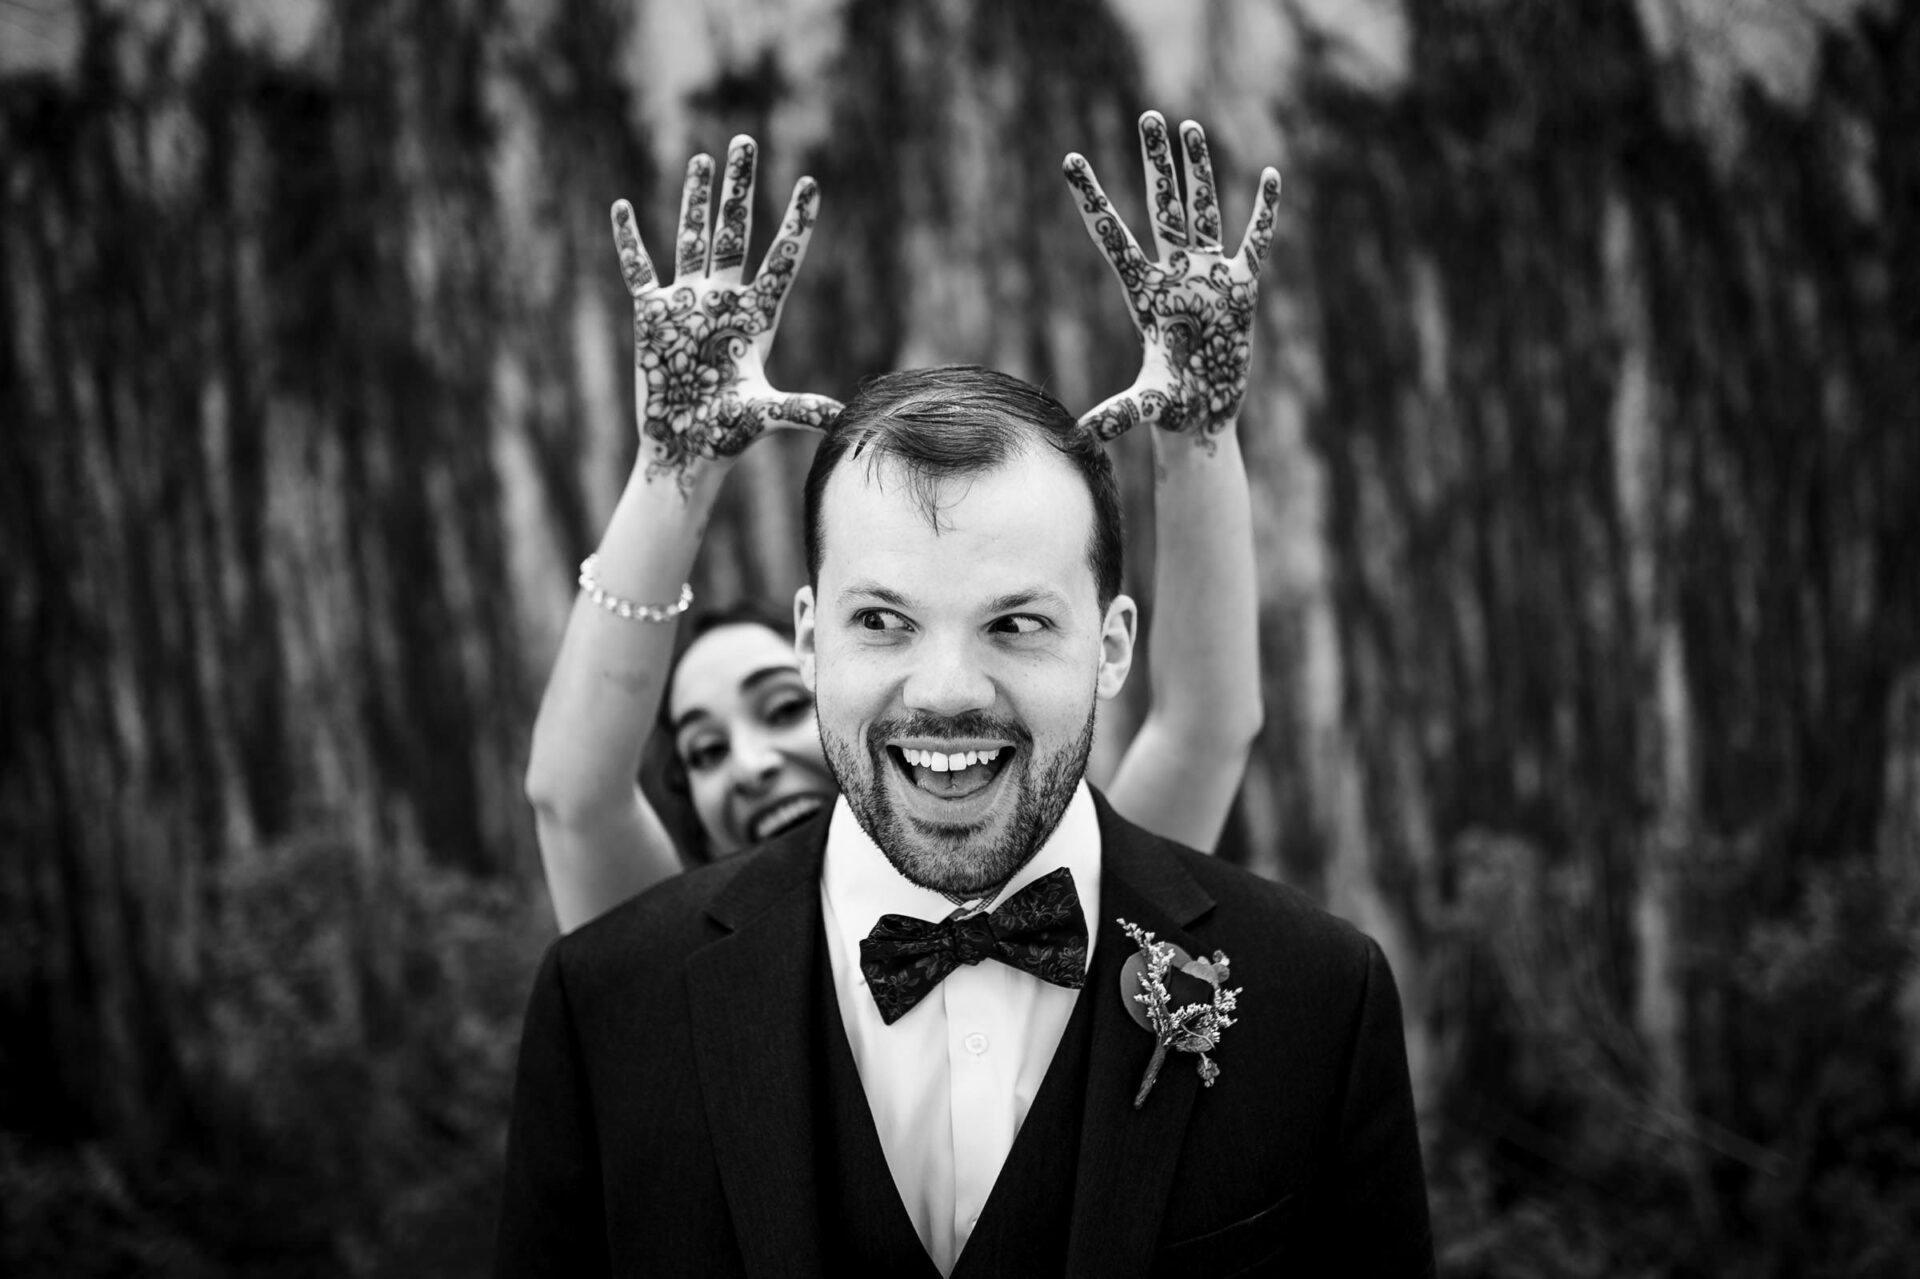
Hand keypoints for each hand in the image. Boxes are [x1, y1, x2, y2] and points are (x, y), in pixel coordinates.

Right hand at [610, 135, 840, 480]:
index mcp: (756, 319)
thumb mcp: (765, 417)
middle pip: (734, 232)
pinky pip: (637, 270)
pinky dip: (629, 240)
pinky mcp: (651, 317)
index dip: (796, 222)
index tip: (810, 183)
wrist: (684, 451)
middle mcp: (723, 302)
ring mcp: (687, 305)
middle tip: (746, 141)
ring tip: (704, 158)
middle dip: (740, 188)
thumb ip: (802, 410)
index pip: (781, 259)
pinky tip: (623, 206)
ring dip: (695, 199)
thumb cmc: (727, 438)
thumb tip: (845, 418)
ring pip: (691, 239)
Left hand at [1063, 113, 1280, 444]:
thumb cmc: (1172, 409)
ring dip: (1198, 171)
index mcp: (1146, 293)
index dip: (1092, 198)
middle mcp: (1174, 276)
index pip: (1112, 236)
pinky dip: (1264, 211)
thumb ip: (1120, 414)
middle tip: (1147, 116)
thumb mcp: (1148, 406)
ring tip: (1189, 127)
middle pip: (1162, 208)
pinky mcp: (1241, 288)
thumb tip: (1082, 435)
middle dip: (1155, 163)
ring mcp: (1208, 277)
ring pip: (1202, 211)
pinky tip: (1270, 175)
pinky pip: (1256, 241)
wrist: (1203, 416)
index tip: (1070, 160)